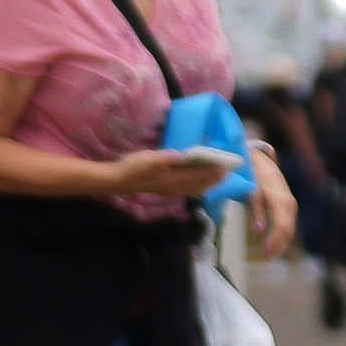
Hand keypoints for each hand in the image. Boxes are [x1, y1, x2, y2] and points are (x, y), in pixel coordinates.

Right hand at [107, 146, 238, 200]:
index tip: (226, 165)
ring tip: (217, 179)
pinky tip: (198, 186)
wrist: (117, 180)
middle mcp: (174, 187)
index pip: (198, 175)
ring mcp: (169, 190)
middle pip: (199, 184)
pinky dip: (196, 188)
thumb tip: (178, 155)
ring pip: (194, 189)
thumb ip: (163, 158)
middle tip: (227, 172)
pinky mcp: (164, 190)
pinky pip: (187, 191)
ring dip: (207, 184)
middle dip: (214, 179)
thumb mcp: (146, 159)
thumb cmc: (132, 167)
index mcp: (172, 178)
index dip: (212, 171)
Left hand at [247, 171, 296, 262]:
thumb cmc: (256, 178)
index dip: (274, 242)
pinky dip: (282, 237)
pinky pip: (287, 225)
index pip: (281, 227)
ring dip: (280, 244)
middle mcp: (290, 205)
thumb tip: (258, 230)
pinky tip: (274, 246)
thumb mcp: (253, 193)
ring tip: (269, 256)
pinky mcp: (288, 208)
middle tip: (266, 258)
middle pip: (287, 231)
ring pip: (289, 230)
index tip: (265, 253)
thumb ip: (256, 211)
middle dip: (278, 246)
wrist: (264, 164)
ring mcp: (291, 206)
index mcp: (282, 202)